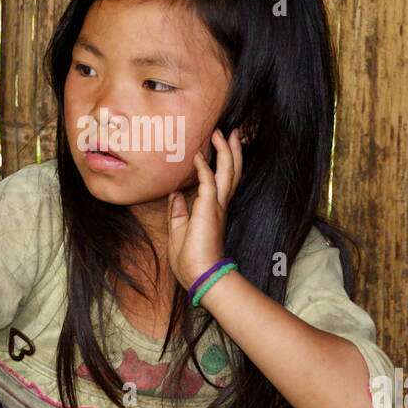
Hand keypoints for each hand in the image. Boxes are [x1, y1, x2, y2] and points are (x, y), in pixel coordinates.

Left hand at [167, 127, 243, 291]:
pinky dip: (204, 167)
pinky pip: (208, 182)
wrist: (199, 276)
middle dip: (232, 150)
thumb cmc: (190, 259)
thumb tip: (174, 195)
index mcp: (214, 210)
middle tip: (232, 131)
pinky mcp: (209, 209)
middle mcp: (220, 205)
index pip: (223, 180)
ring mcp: (217, 207)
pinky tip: (198, 155)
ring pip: (227, 172)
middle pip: (232, 171)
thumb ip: (178, 211)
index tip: (220, 145)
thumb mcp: (179, 230)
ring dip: (225, 151)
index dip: (224, 161)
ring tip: (222, 133)